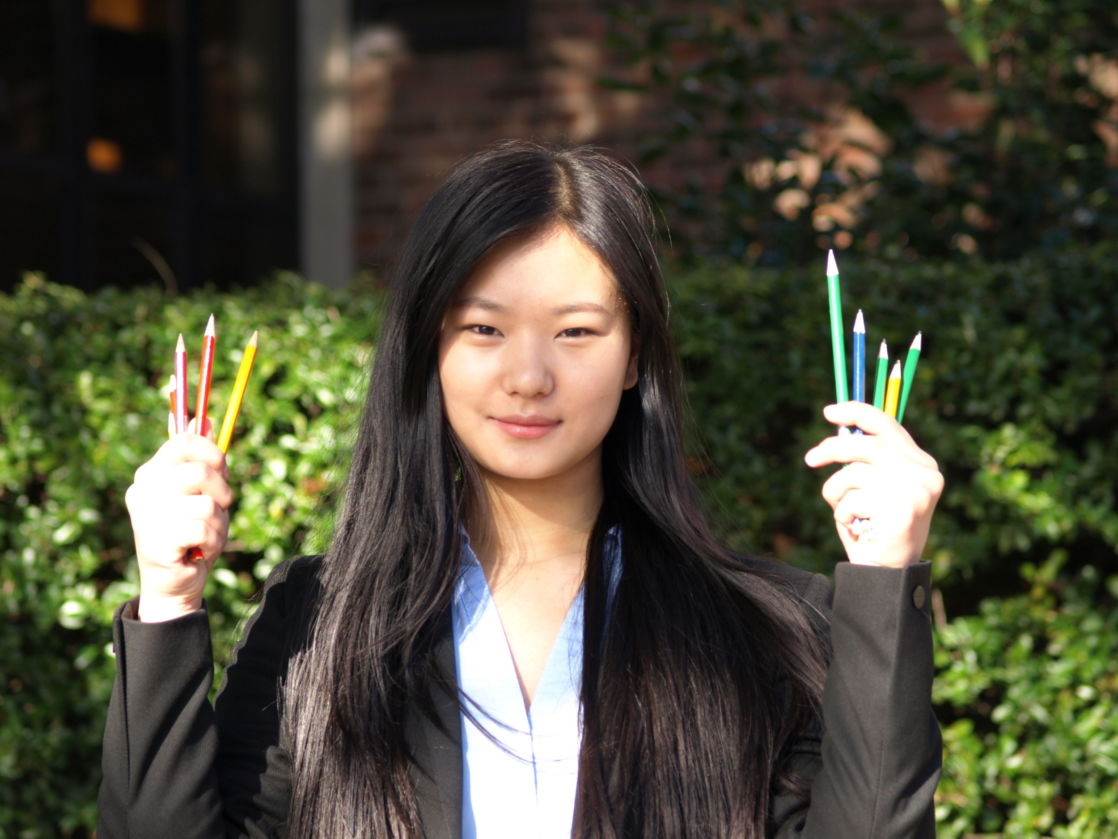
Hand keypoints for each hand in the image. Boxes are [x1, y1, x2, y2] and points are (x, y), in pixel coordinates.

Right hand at [124, 420, 231, 620]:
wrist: (174, 584)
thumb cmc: (190, 535)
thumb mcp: (200, 493)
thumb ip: (202, 459)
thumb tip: (207, 418)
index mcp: (150, 473)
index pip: (183, 442)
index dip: (213, 453)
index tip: (221, 472)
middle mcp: (143, 490)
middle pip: (200, 470)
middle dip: (222, 492)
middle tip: (217, 510)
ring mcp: (147, 515)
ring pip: (208, 503)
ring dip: (220, 523)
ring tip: (206, 536)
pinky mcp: (157, 540)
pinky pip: (205, 528)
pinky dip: (213, 541)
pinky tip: (200, 551)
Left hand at [803, 402, 942, 567]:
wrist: (886, 574)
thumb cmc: (873, 527)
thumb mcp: (872, 486)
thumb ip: (865, 459)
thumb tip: (838, 426)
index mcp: (922, 464)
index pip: (888, 425)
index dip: (856, 413)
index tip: (828, 412)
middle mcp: (926, 475)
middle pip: (866, 446)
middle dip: (832, 449)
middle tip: (810, 459)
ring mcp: (917, 493)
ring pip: (853, 474)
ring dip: (836, 492)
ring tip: (844, 512)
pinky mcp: (902, 512)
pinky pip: (851, 500)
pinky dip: (842, 514)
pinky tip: (857, 529)